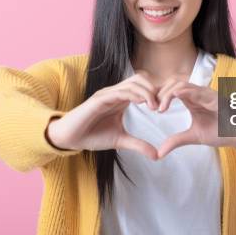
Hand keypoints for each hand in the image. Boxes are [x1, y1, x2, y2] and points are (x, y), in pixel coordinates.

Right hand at [46, 71, 160, 159]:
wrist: (70, 139)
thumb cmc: (92, 136)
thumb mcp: (120, 141)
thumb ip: (138, 145)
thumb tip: (157, 155)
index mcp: (121, 99)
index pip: (142, 86)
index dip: (155, 92)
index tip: (165, 106)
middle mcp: (115, 93)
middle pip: (140, 78)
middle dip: (154, 89)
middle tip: (161, 106)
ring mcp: (107, 94)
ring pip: (132, 82)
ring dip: (147, 92)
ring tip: (154, 106)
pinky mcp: (99, 99)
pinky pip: (119, 92)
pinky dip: (133, 94)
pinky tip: (142, 103)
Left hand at [156, 79, 235, 158]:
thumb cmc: (221, 131)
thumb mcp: (194, 137)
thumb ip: (176, 141)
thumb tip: (159, 152)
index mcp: (192, 99)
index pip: (170, 89)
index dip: (158, 95)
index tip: (148, 108)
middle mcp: (198, 93)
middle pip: (172, 83)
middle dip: (159, 93)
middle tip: (150, 107)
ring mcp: (206, 93)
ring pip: (182, 84)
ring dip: (168, 93)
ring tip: (160, 108)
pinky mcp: (215, 98)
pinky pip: (197, 90)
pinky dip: (184, 91)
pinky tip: (175, 96)